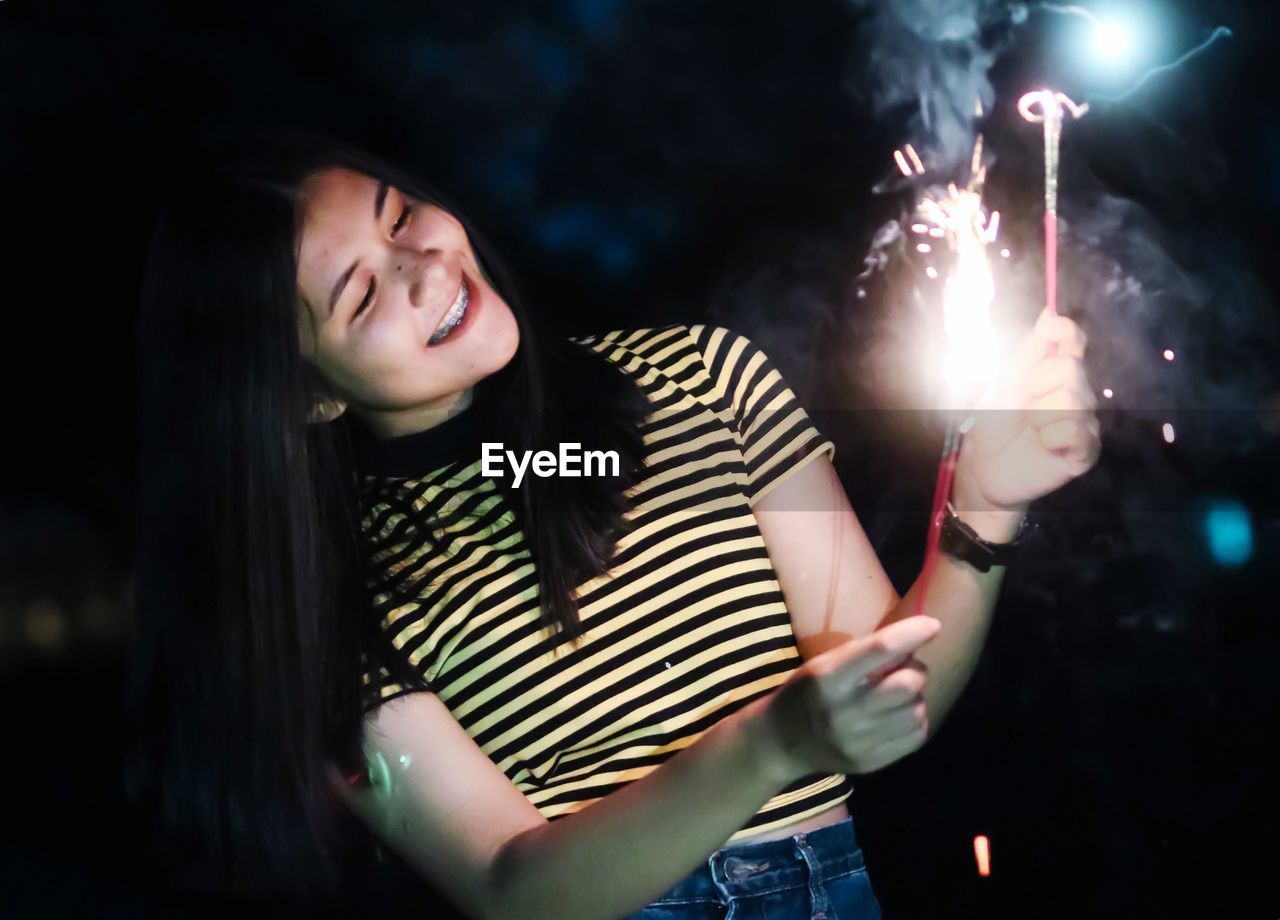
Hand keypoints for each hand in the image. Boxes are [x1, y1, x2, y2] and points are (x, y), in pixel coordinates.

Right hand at [754, 616, 940, 779]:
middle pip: (907, 683)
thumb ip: (865, 654)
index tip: (933, 625)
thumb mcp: (825, 664)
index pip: (880, 649)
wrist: (781, 741)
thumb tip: (914, 643)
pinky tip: (898, 716)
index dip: (912, 634)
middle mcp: (844, 710)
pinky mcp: (870, 762)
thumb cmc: (807, 691)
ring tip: (897, 696)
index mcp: (829, 677)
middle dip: (915, 671)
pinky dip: (914, 721)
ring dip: (915, 698)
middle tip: (905, 670)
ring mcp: (858, 741)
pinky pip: (915, 736)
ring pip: (916, 711)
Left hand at [953, 309, 1101, 516]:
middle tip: (1022, 402)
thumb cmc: (994, 426)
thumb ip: (1028, 353)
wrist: (985, 469)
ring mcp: (1085, 422)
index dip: (1065, 330)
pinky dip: (1051, 436)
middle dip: (1037, 382)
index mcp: (1056, 374)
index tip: (1049, 326)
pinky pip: (1076, 431)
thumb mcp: (1003, 385)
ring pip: (1073, 399)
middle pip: (1070, 367)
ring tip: (1030, 427)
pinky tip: (1043, 444)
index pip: (1074, 341)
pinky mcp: (1086, 451)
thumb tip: (1049, 312)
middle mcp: (1078, 393)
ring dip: (1039, 413)